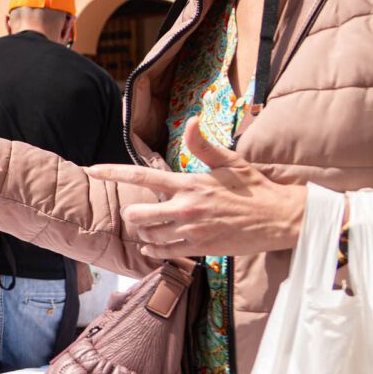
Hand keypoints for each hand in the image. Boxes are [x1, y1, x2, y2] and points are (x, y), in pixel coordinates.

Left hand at [86, 118, 306, 261]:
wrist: (280, 219)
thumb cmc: (254, 188)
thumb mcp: (230, 162)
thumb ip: (204, 145)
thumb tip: (192, 120)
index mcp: (189, 184)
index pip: (142, 177)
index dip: (113, 173)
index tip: (92, 171)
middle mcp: (185, 209)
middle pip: (137, 215)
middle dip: (131, 213)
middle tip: (138, 212)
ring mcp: (191, 231)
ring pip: (148, 235)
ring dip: (143, 231)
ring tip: (151, 226)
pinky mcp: (199, 249)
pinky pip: (163, 253)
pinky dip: (153, 249)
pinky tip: (154, 244)